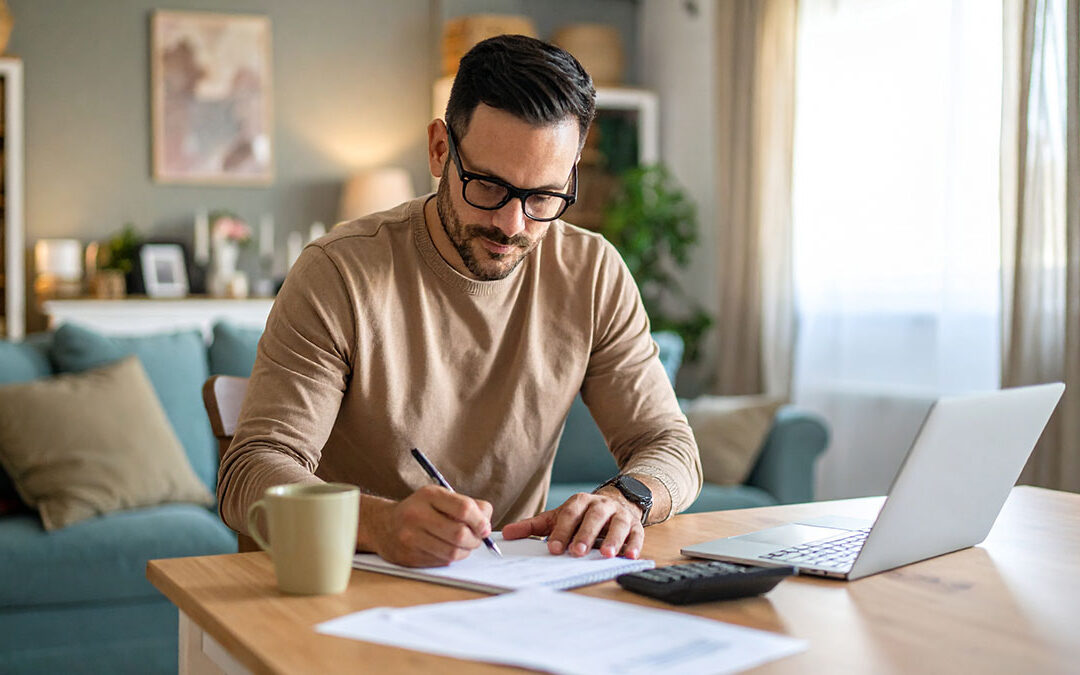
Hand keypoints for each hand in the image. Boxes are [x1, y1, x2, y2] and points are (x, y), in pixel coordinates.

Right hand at [361, 485, 493, 567]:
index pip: (464, 509)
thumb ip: (468, 505)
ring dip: (465, 552)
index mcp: (428, 496)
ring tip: (463, 545)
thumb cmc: (421, 510)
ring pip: (452, 552)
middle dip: (475, 540)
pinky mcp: (408, 557)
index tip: (484, 527)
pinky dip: (450, 558)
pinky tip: (446, 550)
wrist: (383, 525)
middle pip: (460, 533)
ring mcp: (410, 537)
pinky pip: (441, 562)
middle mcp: (417, 515)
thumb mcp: (440, 498)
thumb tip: (486, 523)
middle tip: (476, 539)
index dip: (480, 521)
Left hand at [502, 489, 643, 559]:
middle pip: (594, 517)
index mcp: (580, 502)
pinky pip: (637, 534)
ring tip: (606, 555)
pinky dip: (634, 545)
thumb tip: (505, 534)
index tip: (553, 548)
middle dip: (586, 535)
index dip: (561, 531)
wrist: (616, 502)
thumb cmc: (581, 516)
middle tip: (577, 552)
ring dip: (613, 539)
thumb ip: (533, 526)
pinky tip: (630, 556)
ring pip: (618, 524)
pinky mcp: (635, 526)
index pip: (569, 514)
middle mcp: (601, 505)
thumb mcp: (557, 518)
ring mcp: (619, 515)